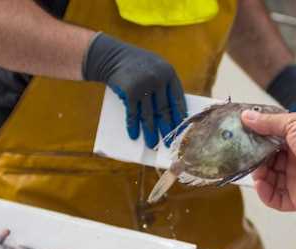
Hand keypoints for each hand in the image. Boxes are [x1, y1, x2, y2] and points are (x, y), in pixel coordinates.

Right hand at [83, 33, 186, 147]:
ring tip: (152, 145)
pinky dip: (133, 126)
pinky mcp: (130, 91)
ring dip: (150, 132)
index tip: (182, 132)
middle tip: (169, 144)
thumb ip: (166, 87)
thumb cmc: (138, 67)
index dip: (180, 118)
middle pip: (164, 110)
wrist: (113, 56)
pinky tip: (134, 136)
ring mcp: (144, 85)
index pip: (178, 100)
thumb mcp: (157, 69)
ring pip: (149, 114)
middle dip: (167, 129)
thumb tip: (175, 117)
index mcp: (169, 74)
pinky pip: (133, 113)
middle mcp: (158, 79)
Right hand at [242, 110, 295, 210]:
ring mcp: (295, 182)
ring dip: (259, 177)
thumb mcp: (291, 123)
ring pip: (269, 183)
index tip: (245, 142)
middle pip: (268, 166)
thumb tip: (246, 116)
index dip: (258, 146)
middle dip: (256, 162)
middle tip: (247, 157)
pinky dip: (265, 193)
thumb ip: (267, 122)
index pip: (270, 148)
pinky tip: (261, 184)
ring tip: (255, 170)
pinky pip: (275, 200)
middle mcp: (295, 164)